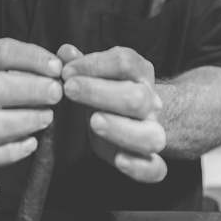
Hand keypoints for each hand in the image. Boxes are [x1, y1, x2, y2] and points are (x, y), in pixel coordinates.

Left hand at [57, 44, 166, 182]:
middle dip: (101, 93)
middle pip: (137, 98)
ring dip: (121, 129)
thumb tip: (64, 52)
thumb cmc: (108, 90)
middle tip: (70, 89)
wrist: (135, 115)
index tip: (66, 70)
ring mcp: (152, 131)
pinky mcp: (148, 160)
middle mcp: (150, 102)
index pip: (125, 63)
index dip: (94, 64)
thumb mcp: (95, 73)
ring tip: (94, 121)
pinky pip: (156, 169)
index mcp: (138, 73)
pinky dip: (140, 167)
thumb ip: (80, 63)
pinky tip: (119, 159)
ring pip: (150, 135)